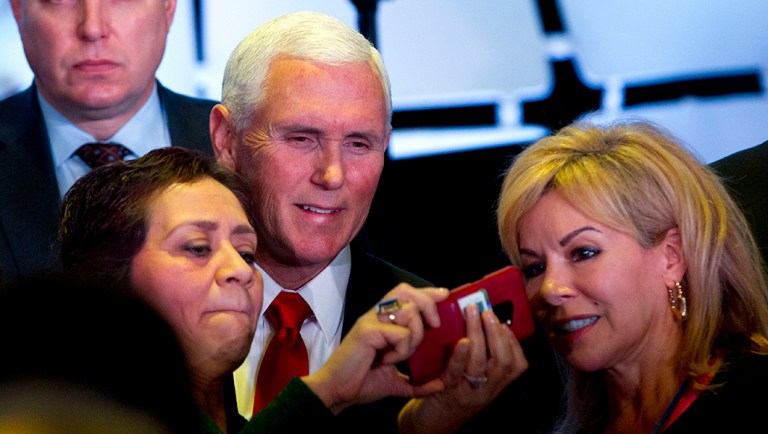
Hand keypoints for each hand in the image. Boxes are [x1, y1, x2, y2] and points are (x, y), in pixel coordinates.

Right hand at [301, 283, 449, 413]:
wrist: (337, 393)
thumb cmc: (361, 383)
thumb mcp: (396, 381)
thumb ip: (418, 381)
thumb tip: (441, 386)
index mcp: (382, 321)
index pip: (405, 294)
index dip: (426, 292)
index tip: (444, 295)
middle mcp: (376, 315)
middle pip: (407, 292)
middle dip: (427, 304)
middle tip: (434, 326)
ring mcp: (371, 321)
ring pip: (409, 312)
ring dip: (414, 337)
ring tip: (400, 354)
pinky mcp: (368, 331)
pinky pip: (401, 334)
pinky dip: (401, 351)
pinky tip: (386, 360)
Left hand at [398, 304, 528, 432]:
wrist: (430, 423)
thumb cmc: (451, 394)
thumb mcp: (473, 378)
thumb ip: (482, 358)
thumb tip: (484, 323)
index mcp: (496, 385)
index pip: (517, 364)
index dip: (513, 341)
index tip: (503, 322)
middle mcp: (487, 391)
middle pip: (503, 361)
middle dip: (496, 333)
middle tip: (488, 312)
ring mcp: (468, 393)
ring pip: (481, 363)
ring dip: (479, 334)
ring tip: (473, 313)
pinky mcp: (447, 392)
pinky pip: (457, 373)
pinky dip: (461, 356)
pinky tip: (463, 341)